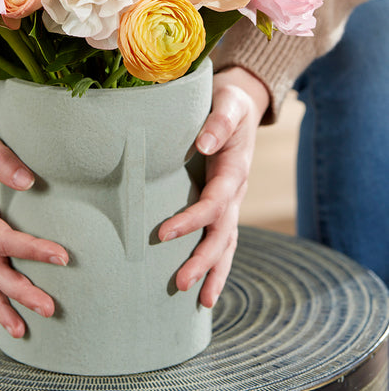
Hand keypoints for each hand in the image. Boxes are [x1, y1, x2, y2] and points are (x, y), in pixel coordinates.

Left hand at [158, 67, 268, 307]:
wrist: (240, 103)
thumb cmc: (229, 101)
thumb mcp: (228, 103)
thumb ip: (218, 121)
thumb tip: (205, 143)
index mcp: (234, 170)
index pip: (214, 204)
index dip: (191, 221)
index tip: (162, 234)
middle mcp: (236, 191)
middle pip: (223, 234)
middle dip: (204, 261)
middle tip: (181, 285)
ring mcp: (231, 200)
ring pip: (227, 243)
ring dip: (214, 271)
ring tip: (199, 301)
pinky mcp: (222, 202)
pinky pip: (221, 237)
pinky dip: (215, 262)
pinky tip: (203, 282)